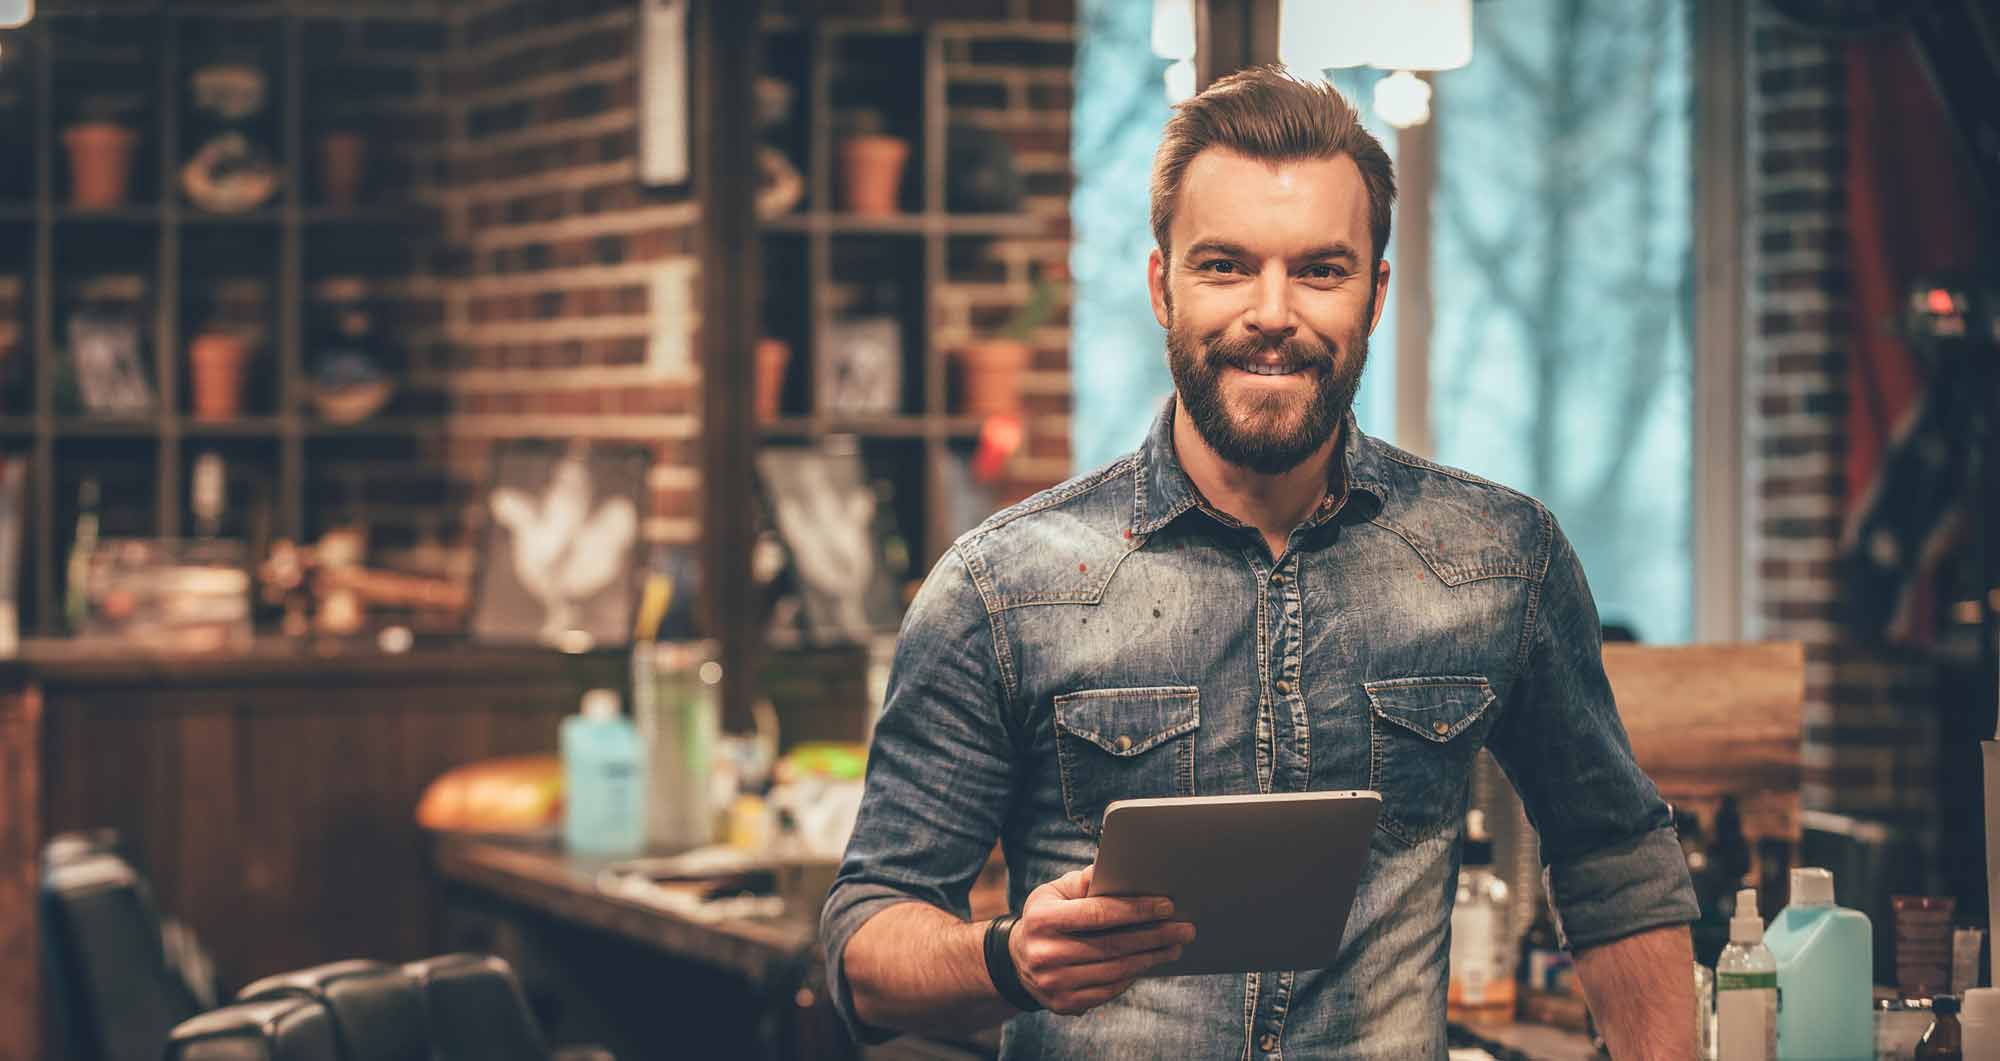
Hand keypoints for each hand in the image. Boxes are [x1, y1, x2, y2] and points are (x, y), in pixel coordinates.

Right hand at [1007, 865, 1194, 1015]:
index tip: (1167, 906)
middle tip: (1185, 929)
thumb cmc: (1046, 916)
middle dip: (1154, 936)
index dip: (1136, 910)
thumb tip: (1124, 871)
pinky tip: (1148, 963)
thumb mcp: (1055, 891)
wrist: (1016, 959)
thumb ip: (1087, 881)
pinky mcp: (1063, 1004)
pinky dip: (1132, 976)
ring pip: (1114, 971)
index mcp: (1042, 919)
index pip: (1097, 914)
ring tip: (1174, 947)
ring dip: (1150, 959)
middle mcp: (1045, 953)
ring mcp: (1053, 983)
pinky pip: (1108, 991)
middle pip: (1112, 946)